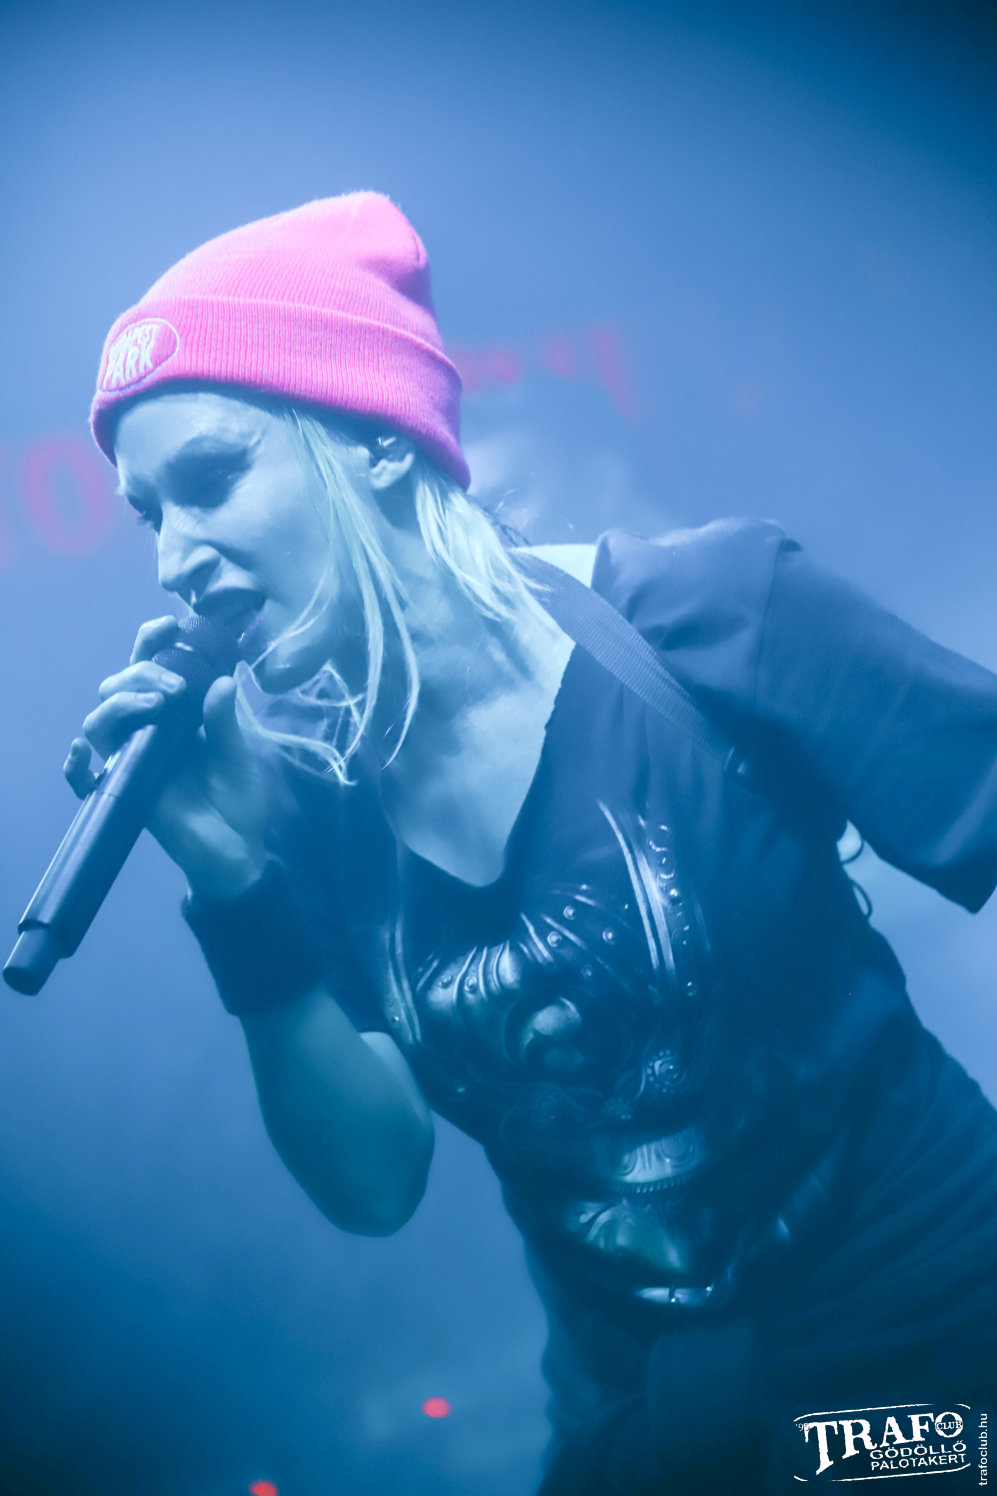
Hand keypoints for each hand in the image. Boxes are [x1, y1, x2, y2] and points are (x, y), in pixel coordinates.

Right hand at [65, 616, 267, 899]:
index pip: (154, 666)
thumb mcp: (238, 754)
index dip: (153, 641)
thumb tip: (223, 679)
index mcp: (176, 712)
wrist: (235, 848)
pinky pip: (84, 775)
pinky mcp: (122, 788)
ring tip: (158, 705)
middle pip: (119, 685)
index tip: (171, 624)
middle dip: (142, 673)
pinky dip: (76, 764)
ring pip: (100, 719)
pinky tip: (86, 752)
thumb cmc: (238, 797)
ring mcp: (131, 757)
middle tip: (177, 687)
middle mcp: (148, 729)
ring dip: (122, 702)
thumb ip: (225, 720)